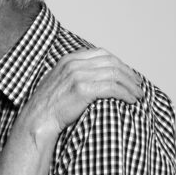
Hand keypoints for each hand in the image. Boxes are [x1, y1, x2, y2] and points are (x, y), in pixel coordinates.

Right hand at [24, 48, 143, 133]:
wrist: (37, 120)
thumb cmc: (48, 107)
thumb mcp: (58, 82)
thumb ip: (74, 74)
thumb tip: (94, 77)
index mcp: (69, 59)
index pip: (102, 54)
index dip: (119, 63)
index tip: (128, 75)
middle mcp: (74, 64)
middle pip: (112, 62)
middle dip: (129, 74)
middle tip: (138, 85)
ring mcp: (78, 76)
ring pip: (115, 74)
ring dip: (130, 85)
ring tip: (138, 95)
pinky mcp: (83, 90)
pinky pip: (112, 88)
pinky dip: (125, 93)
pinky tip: (131, 100)